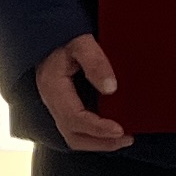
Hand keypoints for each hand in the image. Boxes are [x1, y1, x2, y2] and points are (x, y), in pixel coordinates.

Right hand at [37, 37, 129, 151]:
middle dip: (101, 142)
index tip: (120, 130)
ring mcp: (56, 105)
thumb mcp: (81, 42)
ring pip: (73, 135)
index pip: (74, 118)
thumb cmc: (64, 36)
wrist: (48, 32)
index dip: (97, 128)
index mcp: (53, 88)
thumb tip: (111, 89)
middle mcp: (52, 101)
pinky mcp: (63, 104)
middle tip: (127, 139)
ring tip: (123, 138)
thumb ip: (95, 62)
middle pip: (72, 136)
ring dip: (98, 142)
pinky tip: (111, 129)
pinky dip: (94, 134)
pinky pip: (76, 127)